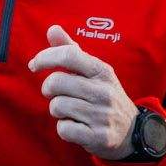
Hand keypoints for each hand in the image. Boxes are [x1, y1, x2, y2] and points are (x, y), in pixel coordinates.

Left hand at [28, 25, 137, 160]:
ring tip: (69, 110)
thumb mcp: (94, 71)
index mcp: (102, 71)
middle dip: (48, 88)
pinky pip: (64, 129)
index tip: (34, 64)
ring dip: (57, 109)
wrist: (131, 131)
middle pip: (57, 82)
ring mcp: (102, 115)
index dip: (45, 57)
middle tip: (54, 93)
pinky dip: (64, 127)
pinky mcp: (98, 137)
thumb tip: (52, 29)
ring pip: (57, 106)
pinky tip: (75, 125)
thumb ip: (71, 50)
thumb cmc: (104, 95)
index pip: (69, 55)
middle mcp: (103, 91)